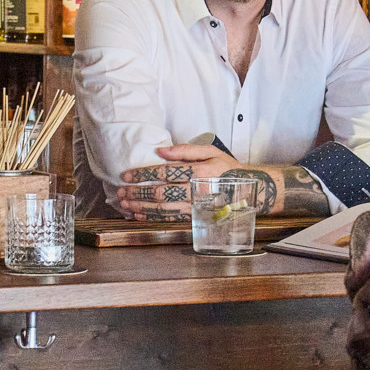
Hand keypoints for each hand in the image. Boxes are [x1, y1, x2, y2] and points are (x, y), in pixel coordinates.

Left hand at [115, 145, 241, 218]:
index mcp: (199, 172)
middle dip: (137, 192)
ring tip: (125, 204)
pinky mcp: (195, 216)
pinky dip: (153, 217)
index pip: (165, 172)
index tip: (127, 175)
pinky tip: (139, 214)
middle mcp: (196, 191)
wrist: (248, 190)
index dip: (143, 174)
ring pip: (163, 209)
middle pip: (161, 193)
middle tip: (120, 191)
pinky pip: (170, 218)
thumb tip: (161, 151)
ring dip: (141, 207)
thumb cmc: (228, 168)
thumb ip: (185, 150)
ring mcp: (195, 206)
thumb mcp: (211, 151)